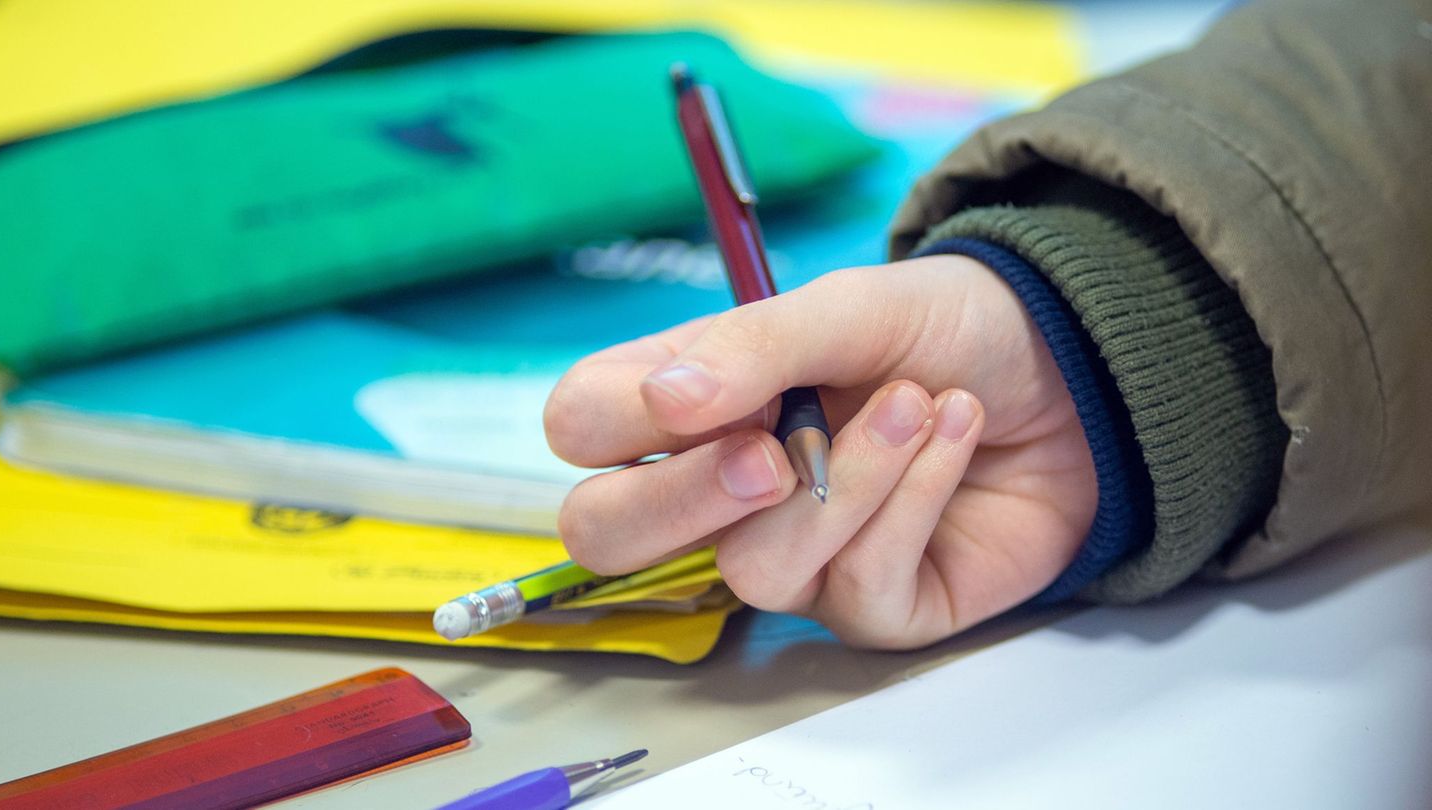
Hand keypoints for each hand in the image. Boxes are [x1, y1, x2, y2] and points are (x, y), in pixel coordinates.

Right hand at [543, 254, 1096, 648]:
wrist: (1075, 369)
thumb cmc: (945, 328)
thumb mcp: (849, 308)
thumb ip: (751, 347)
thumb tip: (665, 401)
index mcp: (692, 402)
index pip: (583, 432)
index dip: (616, 424)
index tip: (700, 395)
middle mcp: (723, 489)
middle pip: (612, 538)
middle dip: (687, 499)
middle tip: (773, 451)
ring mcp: (795, 555)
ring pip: (754, 567)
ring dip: (850, 478)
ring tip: (919, 404)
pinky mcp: (872, 602)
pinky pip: (859, 582)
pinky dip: (914, 497)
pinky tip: (957, 436)